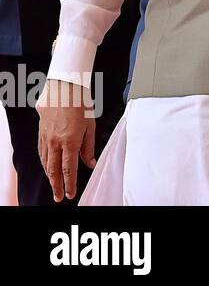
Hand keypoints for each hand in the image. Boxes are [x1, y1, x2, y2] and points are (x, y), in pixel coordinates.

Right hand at [36, 79, 96, 201]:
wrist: (63, 88)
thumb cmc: (81, 104)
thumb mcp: (91, 125)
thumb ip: (89, 147)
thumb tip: (90, 164)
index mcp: (70, 141)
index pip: (69, 169)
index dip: (70, 184)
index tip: (70, 194)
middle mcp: (55, 142)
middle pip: (54, 170)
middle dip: (56, 185)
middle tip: (59, 197)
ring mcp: (46, 138)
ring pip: (45, 162)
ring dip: (50, 176)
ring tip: (54, 185)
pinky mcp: (41, 133)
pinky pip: (42, 152)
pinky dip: (44, 163)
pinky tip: (47, 167)